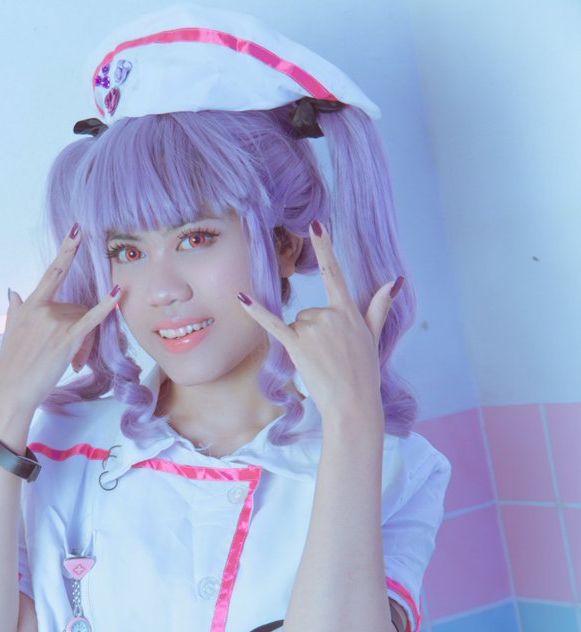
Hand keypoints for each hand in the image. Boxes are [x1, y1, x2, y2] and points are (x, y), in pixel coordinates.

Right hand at [0, 226, 121, 414]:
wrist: (10, 392)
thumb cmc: (11, 366)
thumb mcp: (10, 332)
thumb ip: (15, 309)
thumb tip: (13, 292)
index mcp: (30, 305)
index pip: (52, 273)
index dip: (66, 251)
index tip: (77, 231)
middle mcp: (42, 309)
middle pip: (76, 307)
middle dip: (78, 327)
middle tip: (70, 356)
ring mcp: (54, 323)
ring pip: (84, 321)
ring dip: (84, 341)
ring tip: (70, 363)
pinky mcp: (66, 340)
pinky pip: (91, 320)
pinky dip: (105, 307)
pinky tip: (116, 294)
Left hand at [237, 222, 400, 424]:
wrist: (352, 402)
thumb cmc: (364, 374)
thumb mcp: (374, 337)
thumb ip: (379, 307)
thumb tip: (395, 281)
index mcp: (348, 311)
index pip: (335, 273)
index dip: (325, 248)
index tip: (317, 225)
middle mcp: (329, 315)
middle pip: (310, 312)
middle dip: (315, 333)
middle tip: (329, 358)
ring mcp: (312, 329)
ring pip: (297, 325)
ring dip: (303, 342)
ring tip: (320, 363)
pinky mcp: (296, 345)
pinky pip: (272, 324)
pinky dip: (256, 312)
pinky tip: (240, 299)